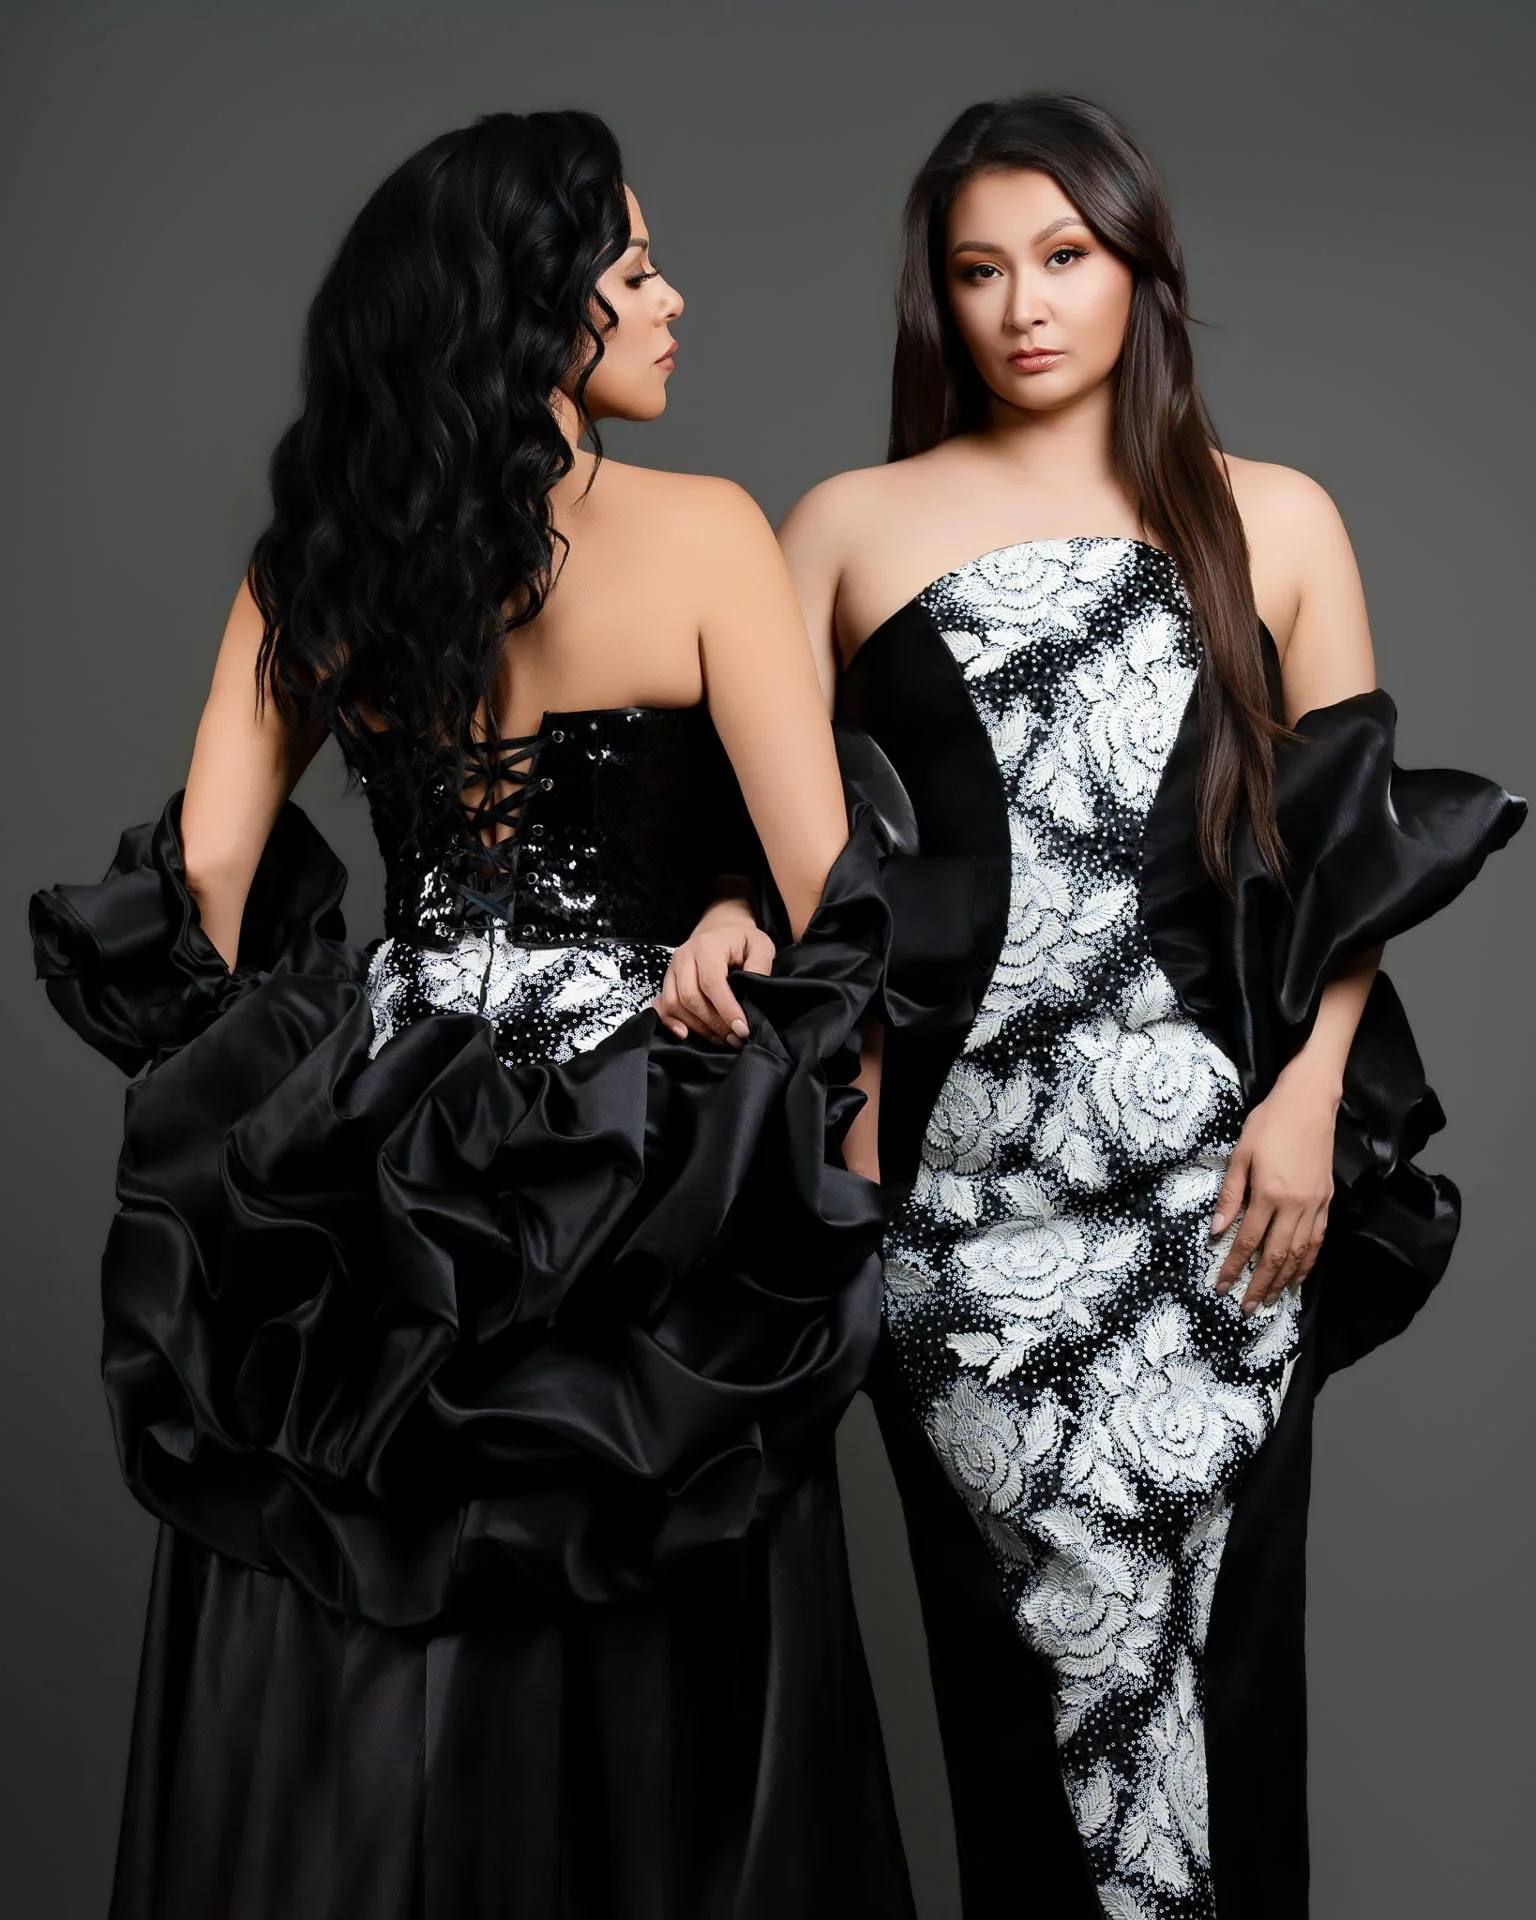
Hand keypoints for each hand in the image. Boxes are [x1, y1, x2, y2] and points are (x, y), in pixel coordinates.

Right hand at [655, 901, 774, 1044]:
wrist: (719, 930)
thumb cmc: (740, 940)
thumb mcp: (760, 945)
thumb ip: (760, 965)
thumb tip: (754, 990)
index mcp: (706, 946)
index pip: (712, 983)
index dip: (726, 1010)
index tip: (742, 1029)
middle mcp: (684, 957)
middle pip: (690, 997)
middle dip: (713, 1023)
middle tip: (734, 1037)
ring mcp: (671, 969)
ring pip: (675, 1005)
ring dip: (698, 1027)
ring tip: (720, 1038)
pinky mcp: (666, 981)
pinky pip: (661, 1005)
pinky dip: (671, 1023)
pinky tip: (686, 1034)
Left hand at [1211, 1060, 1338, 1312]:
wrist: (1309, 1102)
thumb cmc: (1269, 1123)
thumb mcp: (1241, 1154)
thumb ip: (1230, 1195)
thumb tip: (1217, 1231)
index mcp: (1269, 1193)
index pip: (1248, 1241)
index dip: (1234, 1267)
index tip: (1222, 1286)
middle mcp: (1295, 1205)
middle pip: (1276, 1255)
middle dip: (1260, 1284)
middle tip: (1247, 1308)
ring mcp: (1315, 1205)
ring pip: (1300, 1253)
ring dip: (1284, 1280)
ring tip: (1271, 1301)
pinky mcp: (1327, 1200)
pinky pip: (1317, 1240)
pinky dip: (1308, 1262)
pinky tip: (1298, 1277)